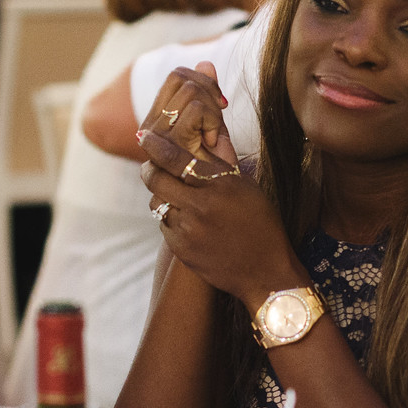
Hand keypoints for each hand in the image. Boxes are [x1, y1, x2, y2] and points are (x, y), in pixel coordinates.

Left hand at [137, 126, 301, 308]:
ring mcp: (188, 230)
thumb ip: (220, 167)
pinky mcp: (181, 250)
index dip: (155, 145)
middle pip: (157, 179)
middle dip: (150, 169)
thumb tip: (198, 141)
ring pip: (157, 203)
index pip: (176, 159)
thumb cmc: (261, 224)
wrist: (264, 271)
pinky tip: (187, 222)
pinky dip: (171, 219)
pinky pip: (164, 225)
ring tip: (176, 197)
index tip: (143, 135)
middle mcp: (200, 207)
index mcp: (220, 186)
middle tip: (150, 166)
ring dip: (162, 196)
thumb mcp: (248, 188)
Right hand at [141, 62, 238, 168]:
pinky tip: (213, 145)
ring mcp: (157, 137)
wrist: (223, 204)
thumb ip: (208, 95)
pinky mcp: (169, 146)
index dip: (205, 81)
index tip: (219, 106)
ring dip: (212, 112)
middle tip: (217, 125)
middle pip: (182, 77)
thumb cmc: (218, 172)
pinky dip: (212, 122)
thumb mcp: (214, 127)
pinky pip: (194, 109)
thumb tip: (205, 61)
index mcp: (158, 120)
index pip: (177, 75)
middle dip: (210, 93)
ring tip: (213, 139)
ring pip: (190, 90)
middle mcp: (151, 127)